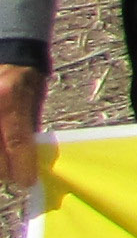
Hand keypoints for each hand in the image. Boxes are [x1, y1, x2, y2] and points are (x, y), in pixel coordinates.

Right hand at [0, 63, 36, 189]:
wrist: (5, 56)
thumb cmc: (23, 78)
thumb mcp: (33, 100)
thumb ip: (28, 129)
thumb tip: (29, 161)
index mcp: (10, 97)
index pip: (16, 140)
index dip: (21, 165)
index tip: (27, 181)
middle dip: (4, 171)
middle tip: (13, 176)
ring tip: (5, 165)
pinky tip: (1, 158)